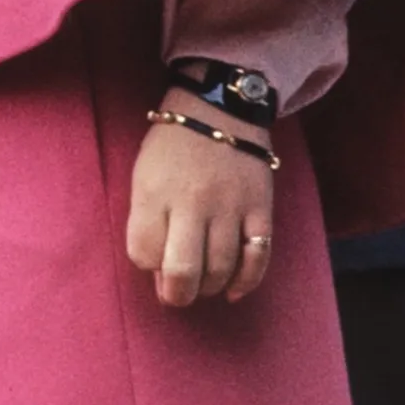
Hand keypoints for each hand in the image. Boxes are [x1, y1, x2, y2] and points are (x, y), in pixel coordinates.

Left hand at [128, 99, 278, 308]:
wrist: (219, 109)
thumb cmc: (172, 147)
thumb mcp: (143, 177)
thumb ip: (146, 222)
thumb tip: (161, 274)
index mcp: (155, 193)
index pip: (144, 253)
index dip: (148, 266)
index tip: (154, 261)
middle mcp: (192, 202)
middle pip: (183, 270)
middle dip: (177, 295)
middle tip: (177, 294)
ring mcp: (230, 207)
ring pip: (221, 269)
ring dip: (208, 287)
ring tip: (202, 284)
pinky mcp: (261, 209)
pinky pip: (258, 257)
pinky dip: (246, 281)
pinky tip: (233, 291)